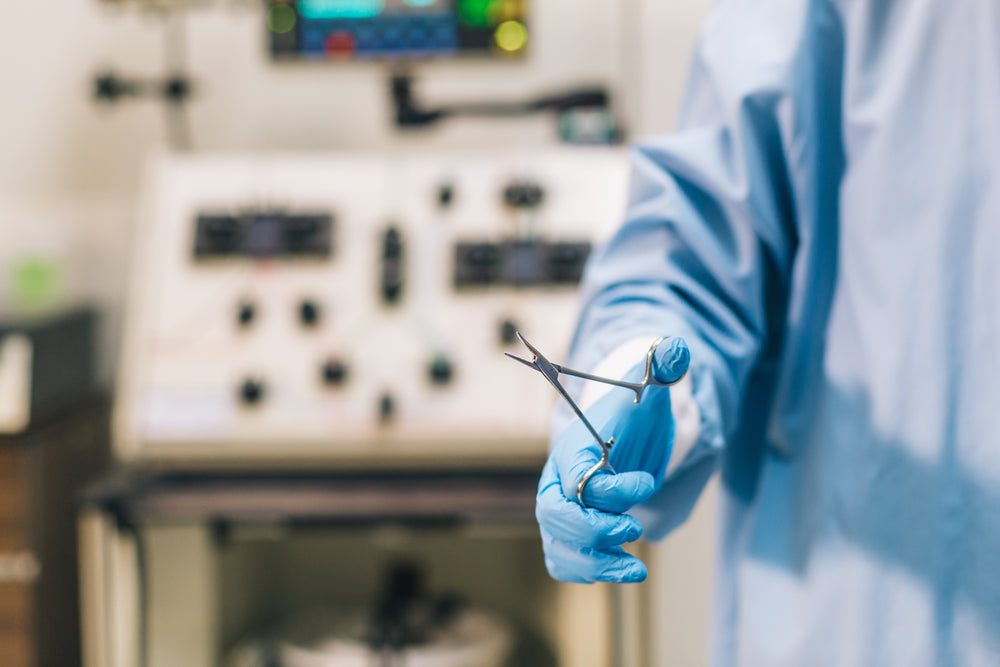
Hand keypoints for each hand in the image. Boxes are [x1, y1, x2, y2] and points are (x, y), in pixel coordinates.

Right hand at [535, 337, 689, 582]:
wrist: (620, 432)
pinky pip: (563, 561)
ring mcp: (560, 510)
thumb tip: (673, 348)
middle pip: (554, 515)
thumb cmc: (633, 412)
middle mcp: (558, 481)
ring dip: (594, 563)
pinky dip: (587, 573)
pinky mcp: (568, 533)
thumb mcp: (648, 387)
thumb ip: (660, 367)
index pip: (578, 476)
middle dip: (594, 530)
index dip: (612, 488)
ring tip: (637, 569)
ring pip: (558, 546)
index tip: (649, 481)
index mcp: (573, 447)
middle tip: (633, 529)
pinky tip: (625, 571)